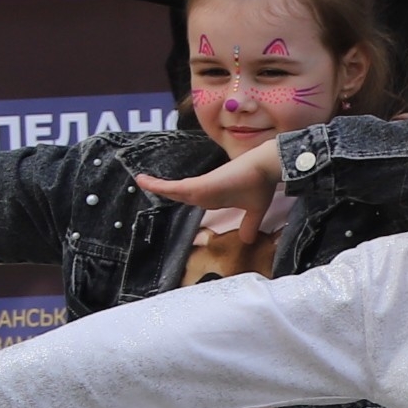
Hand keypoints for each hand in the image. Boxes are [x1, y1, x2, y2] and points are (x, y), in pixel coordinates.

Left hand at [135, 144, 285, 248]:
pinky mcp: (200, 185)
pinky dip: (158, 186)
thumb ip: (249, 224)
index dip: (179, 197)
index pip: (190, 198)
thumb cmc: (261, 183)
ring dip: (156, 187)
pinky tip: (144, 182)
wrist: (267, 167)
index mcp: (214, 196)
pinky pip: (173, 188)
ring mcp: (201, 188)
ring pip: (173, 190)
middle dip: (162, 191)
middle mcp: (205, 191)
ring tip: (141, 180)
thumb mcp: (255, 210)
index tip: (170, 196)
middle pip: (178, 193)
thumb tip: (249, 240)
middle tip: (145, 184)